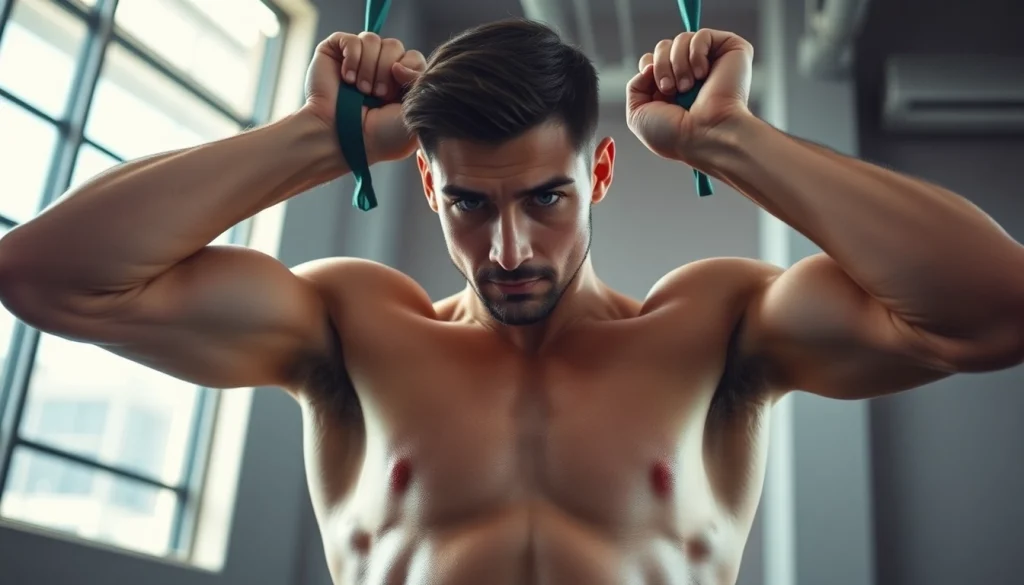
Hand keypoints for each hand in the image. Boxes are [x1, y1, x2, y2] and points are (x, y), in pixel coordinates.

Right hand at [302, 32, 426, 163]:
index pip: (413, 57)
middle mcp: (379, 68)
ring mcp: (358, 59)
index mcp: (400, 82)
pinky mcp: (336, 53)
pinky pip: (352, 40)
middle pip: (394, 46)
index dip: (407, 72)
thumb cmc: (380, 135)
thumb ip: (420, 82)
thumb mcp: (413, 113)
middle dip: (386, 71)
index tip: (394, 96)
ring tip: (362, 90)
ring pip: (373, 40)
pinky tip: (347, 79)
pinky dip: (352, 59)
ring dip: (369, 68)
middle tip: (377, 95)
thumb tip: (399, 65)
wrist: (345, 139)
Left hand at [626, 29, 753, 164]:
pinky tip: (702, 74)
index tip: (659, 92)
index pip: (651, 60)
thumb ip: (634, 86)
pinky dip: (696, 53)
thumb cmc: (675, 134)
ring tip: (687, 87)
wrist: (706, 136)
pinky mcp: (730, 51)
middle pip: (663, 47)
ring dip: (677, 63)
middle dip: (660, 66)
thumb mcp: (637, 115)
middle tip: (670, 90)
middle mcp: (691, 73)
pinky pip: (702, 35)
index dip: (650, 69)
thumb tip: (649, 64)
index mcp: (671, 88)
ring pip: (681, 39)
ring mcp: (711, 62)